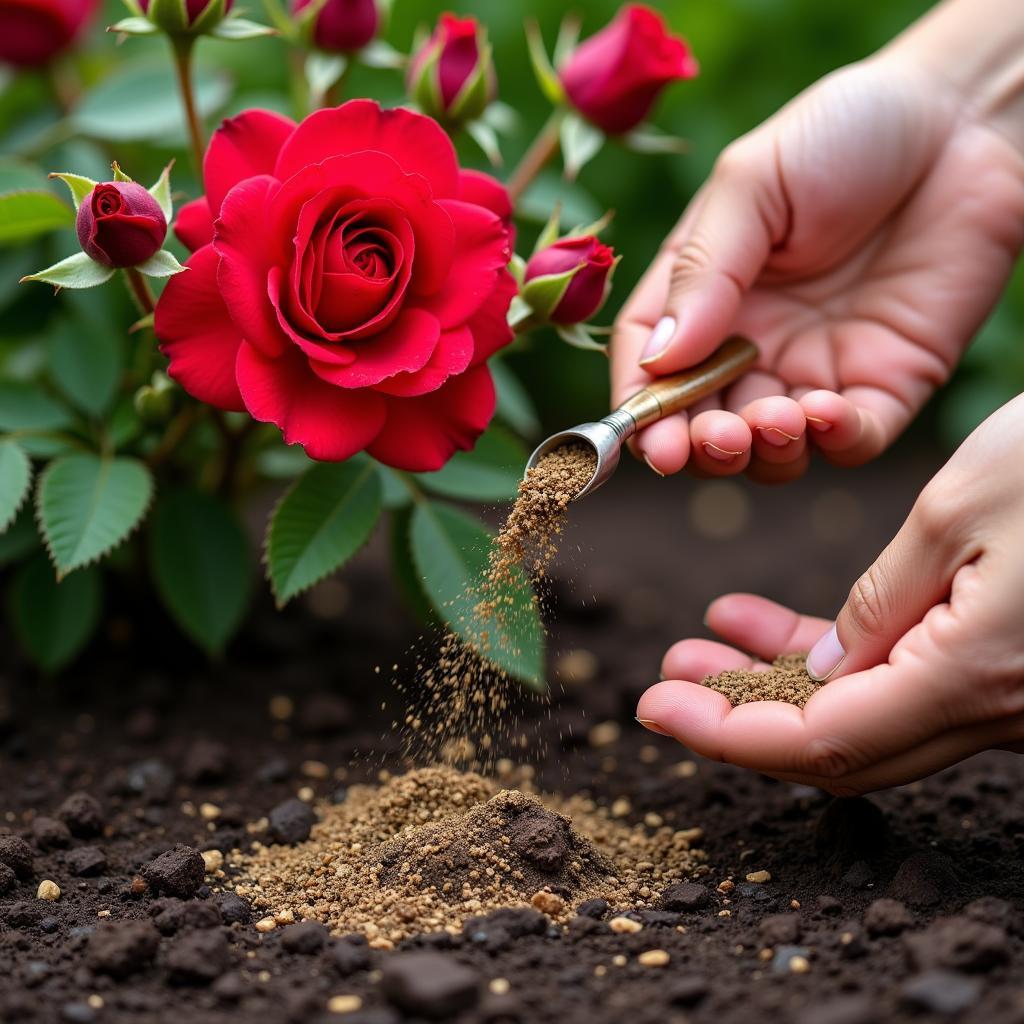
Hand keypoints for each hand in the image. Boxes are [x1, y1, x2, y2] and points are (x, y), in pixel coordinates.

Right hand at [611, 51, 1023, 480]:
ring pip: (772, 448)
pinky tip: (826, 414)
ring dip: (762, 454)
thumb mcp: (751, 183)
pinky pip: (853, 438)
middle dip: (699, 448)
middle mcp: (749, 344)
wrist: (962, 117)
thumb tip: (658, 359)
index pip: (649, 371)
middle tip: (712, 439)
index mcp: (700, 297)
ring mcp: (816, 368)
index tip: (648, 438)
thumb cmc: (842, 131)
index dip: (641, 411)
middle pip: (703, 423)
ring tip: (772, 421)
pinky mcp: (886, 381)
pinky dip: (834, 442)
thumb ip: (704, 272)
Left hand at [636, 395, 1023, 792]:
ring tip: (699, 645)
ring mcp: (1000, 692)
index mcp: (972, 678)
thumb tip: (832, 667)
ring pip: (862, 715)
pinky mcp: (1003, 662)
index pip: (821, 744)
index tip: (652, 709)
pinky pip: (901, 678)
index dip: (726, 736)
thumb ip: (886, 601)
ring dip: (773, 684)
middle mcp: (991, 706)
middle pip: (836, 747)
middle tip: (666, 680)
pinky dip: (830, 657)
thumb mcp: (961, 508)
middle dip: (738, 717)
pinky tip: (765, 621)